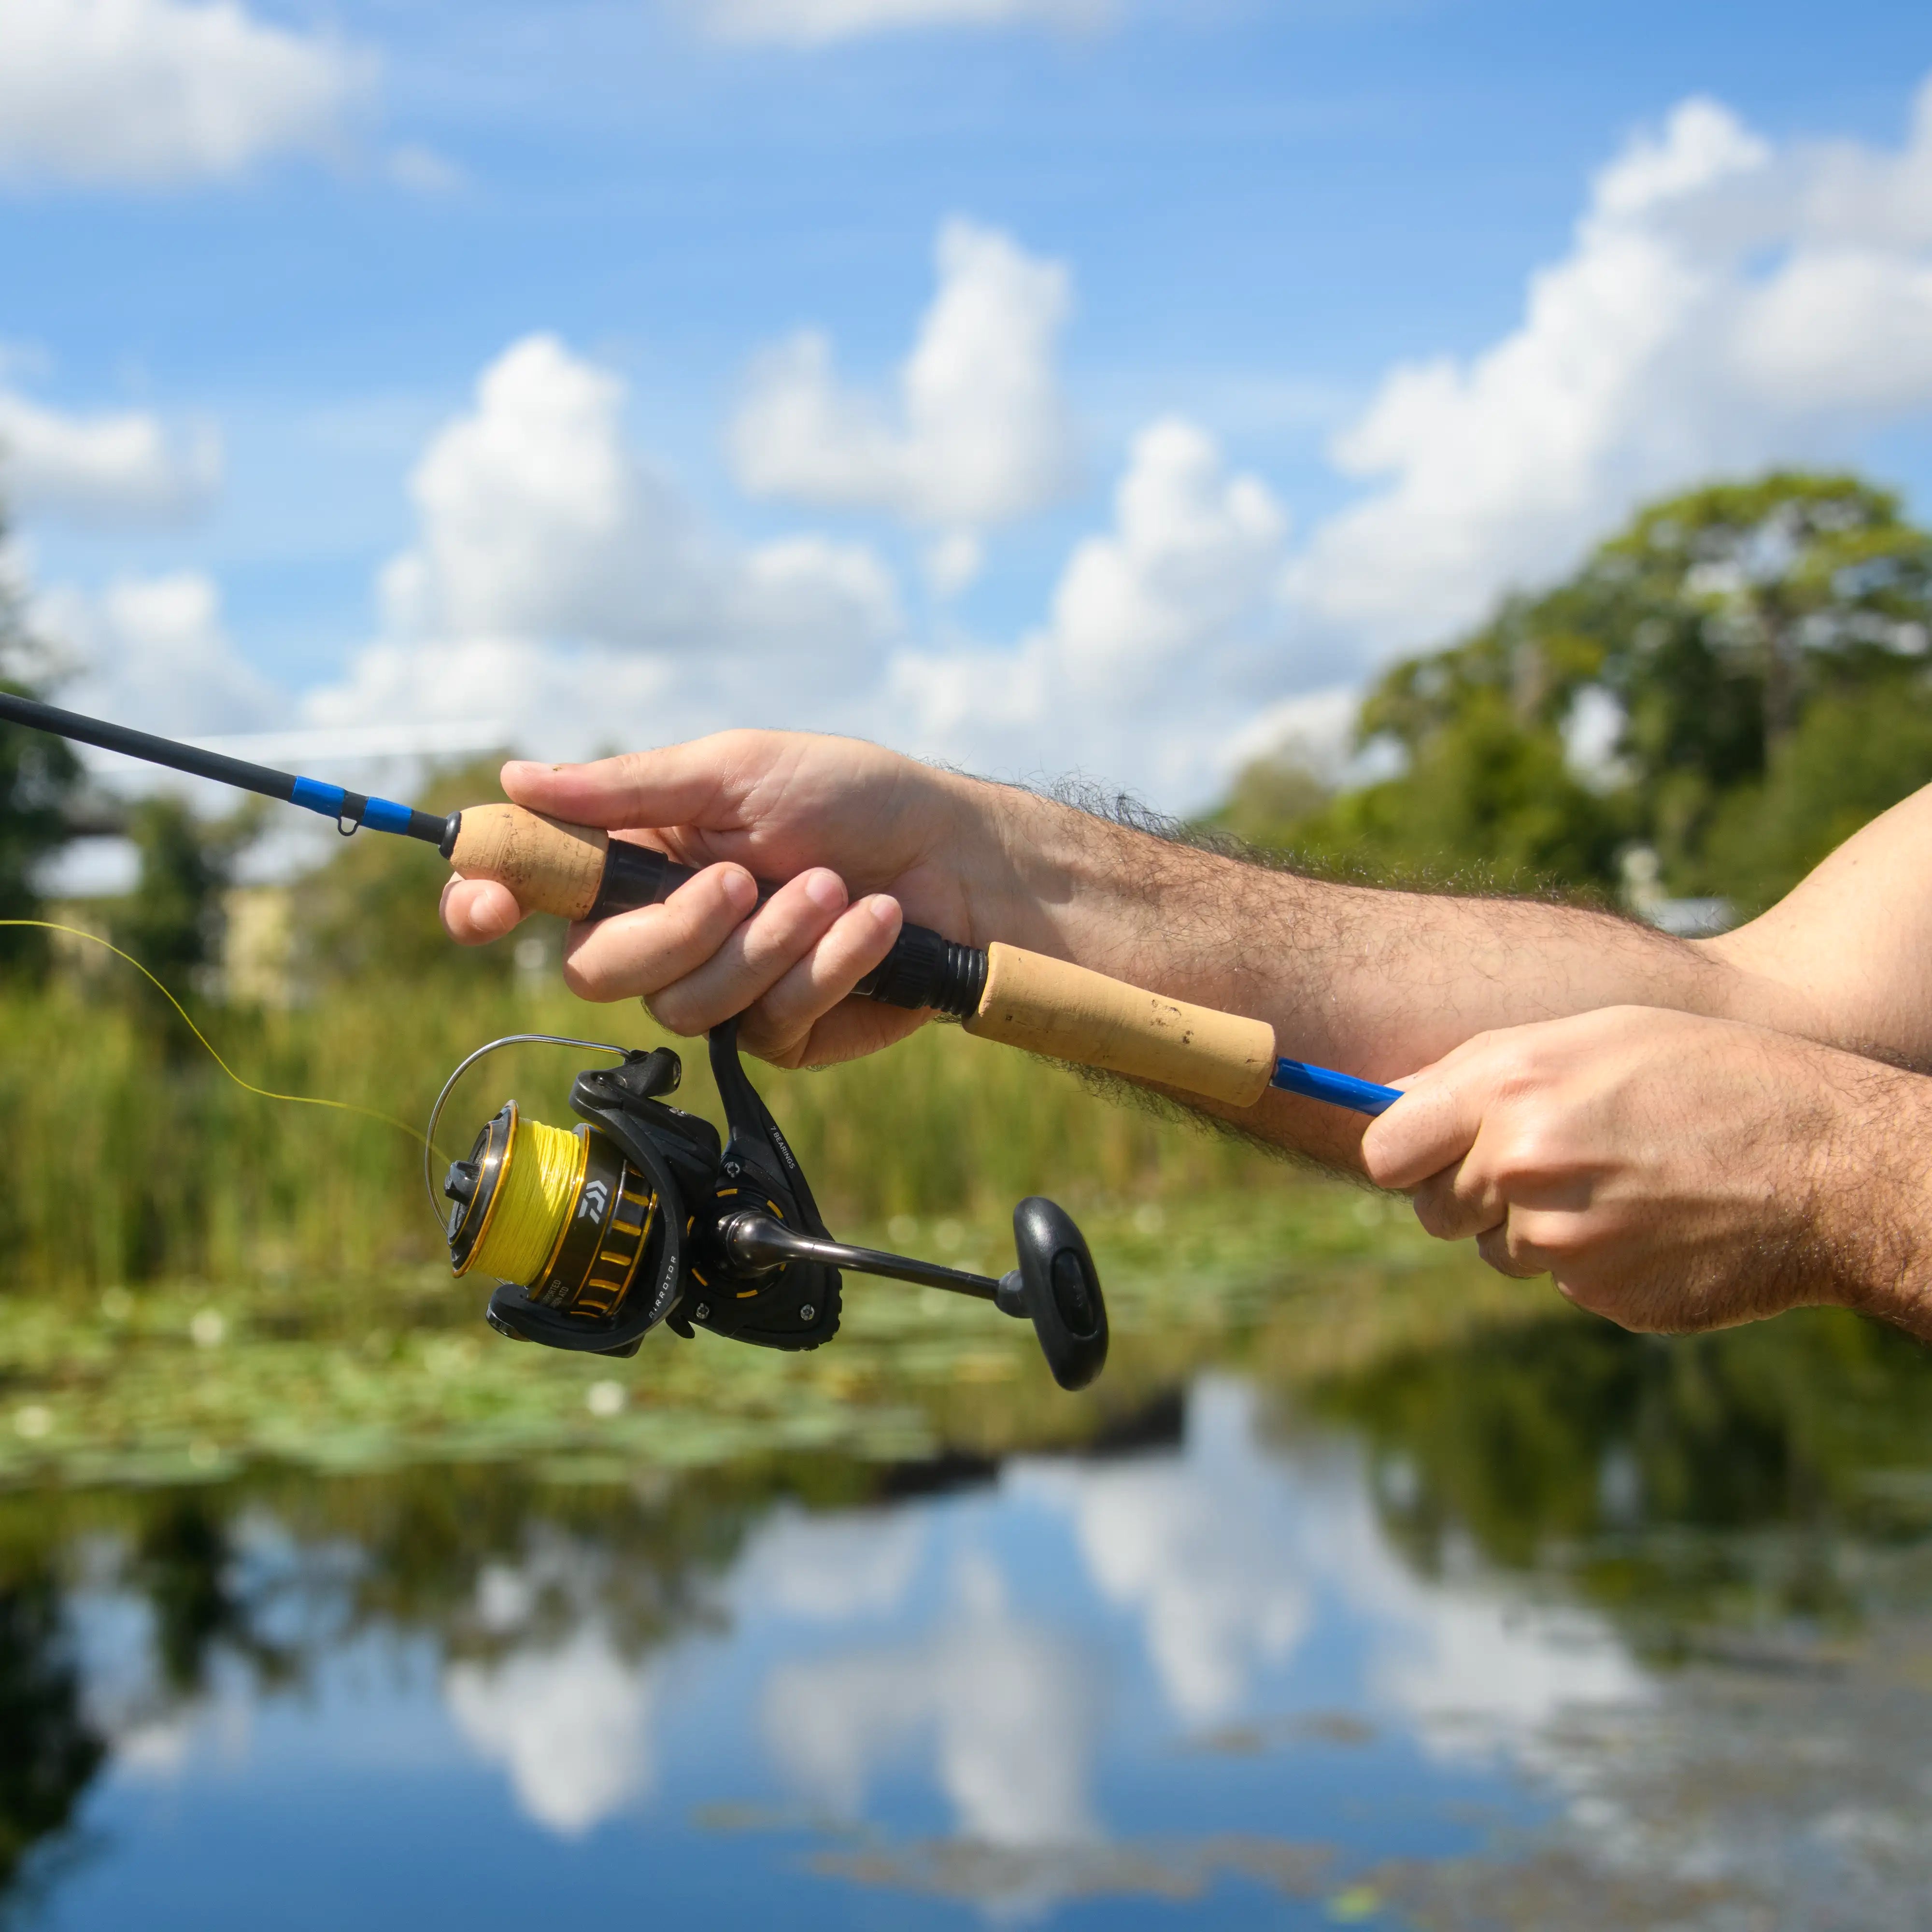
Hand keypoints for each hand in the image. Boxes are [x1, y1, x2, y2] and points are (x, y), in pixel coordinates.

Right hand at [440, 730, 1037, 1067]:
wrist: (961, 861)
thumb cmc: (853, 796)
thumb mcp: (738, 768)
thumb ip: (630, 788)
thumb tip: (518, 779)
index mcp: (641, 853)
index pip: (537, 892)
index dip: (491, 904)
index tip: (484, 910)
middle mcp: (668, 926)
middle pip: (597, 968)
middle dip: (673, 927)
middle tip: (744, 878)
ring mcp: (724, 986)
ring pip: (685, 1002)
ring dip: (770, 941)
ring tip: (836, 889)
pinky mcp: (783, 1032)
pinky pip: (770, 1022)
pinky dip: (828, 965)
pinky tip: (875, 923)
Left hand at [1360, 1006, 1930, 1335]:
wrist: (1828, 1159)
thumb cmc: (1704, 1075)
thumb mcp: (1590, 1037)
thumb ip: (1479, 1071)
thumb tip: (1386, 1102)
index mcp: (1510, 1089)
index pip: (1385, 1152)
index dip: (1403, 1155)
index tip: (1422, 1153)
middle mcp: (1523, 1166)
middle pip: (1434, 1209)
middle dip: (1473, 1191)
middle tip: (1554, 1159)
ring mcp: (1562, 1240)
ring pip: (1499, 1250)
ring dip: (1537, 1226)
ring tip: (1621, 1181)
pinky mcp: (1601, 1294)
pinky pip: (1560, 1282)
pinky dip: (1592, 1260)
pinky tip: (1653, 1221)